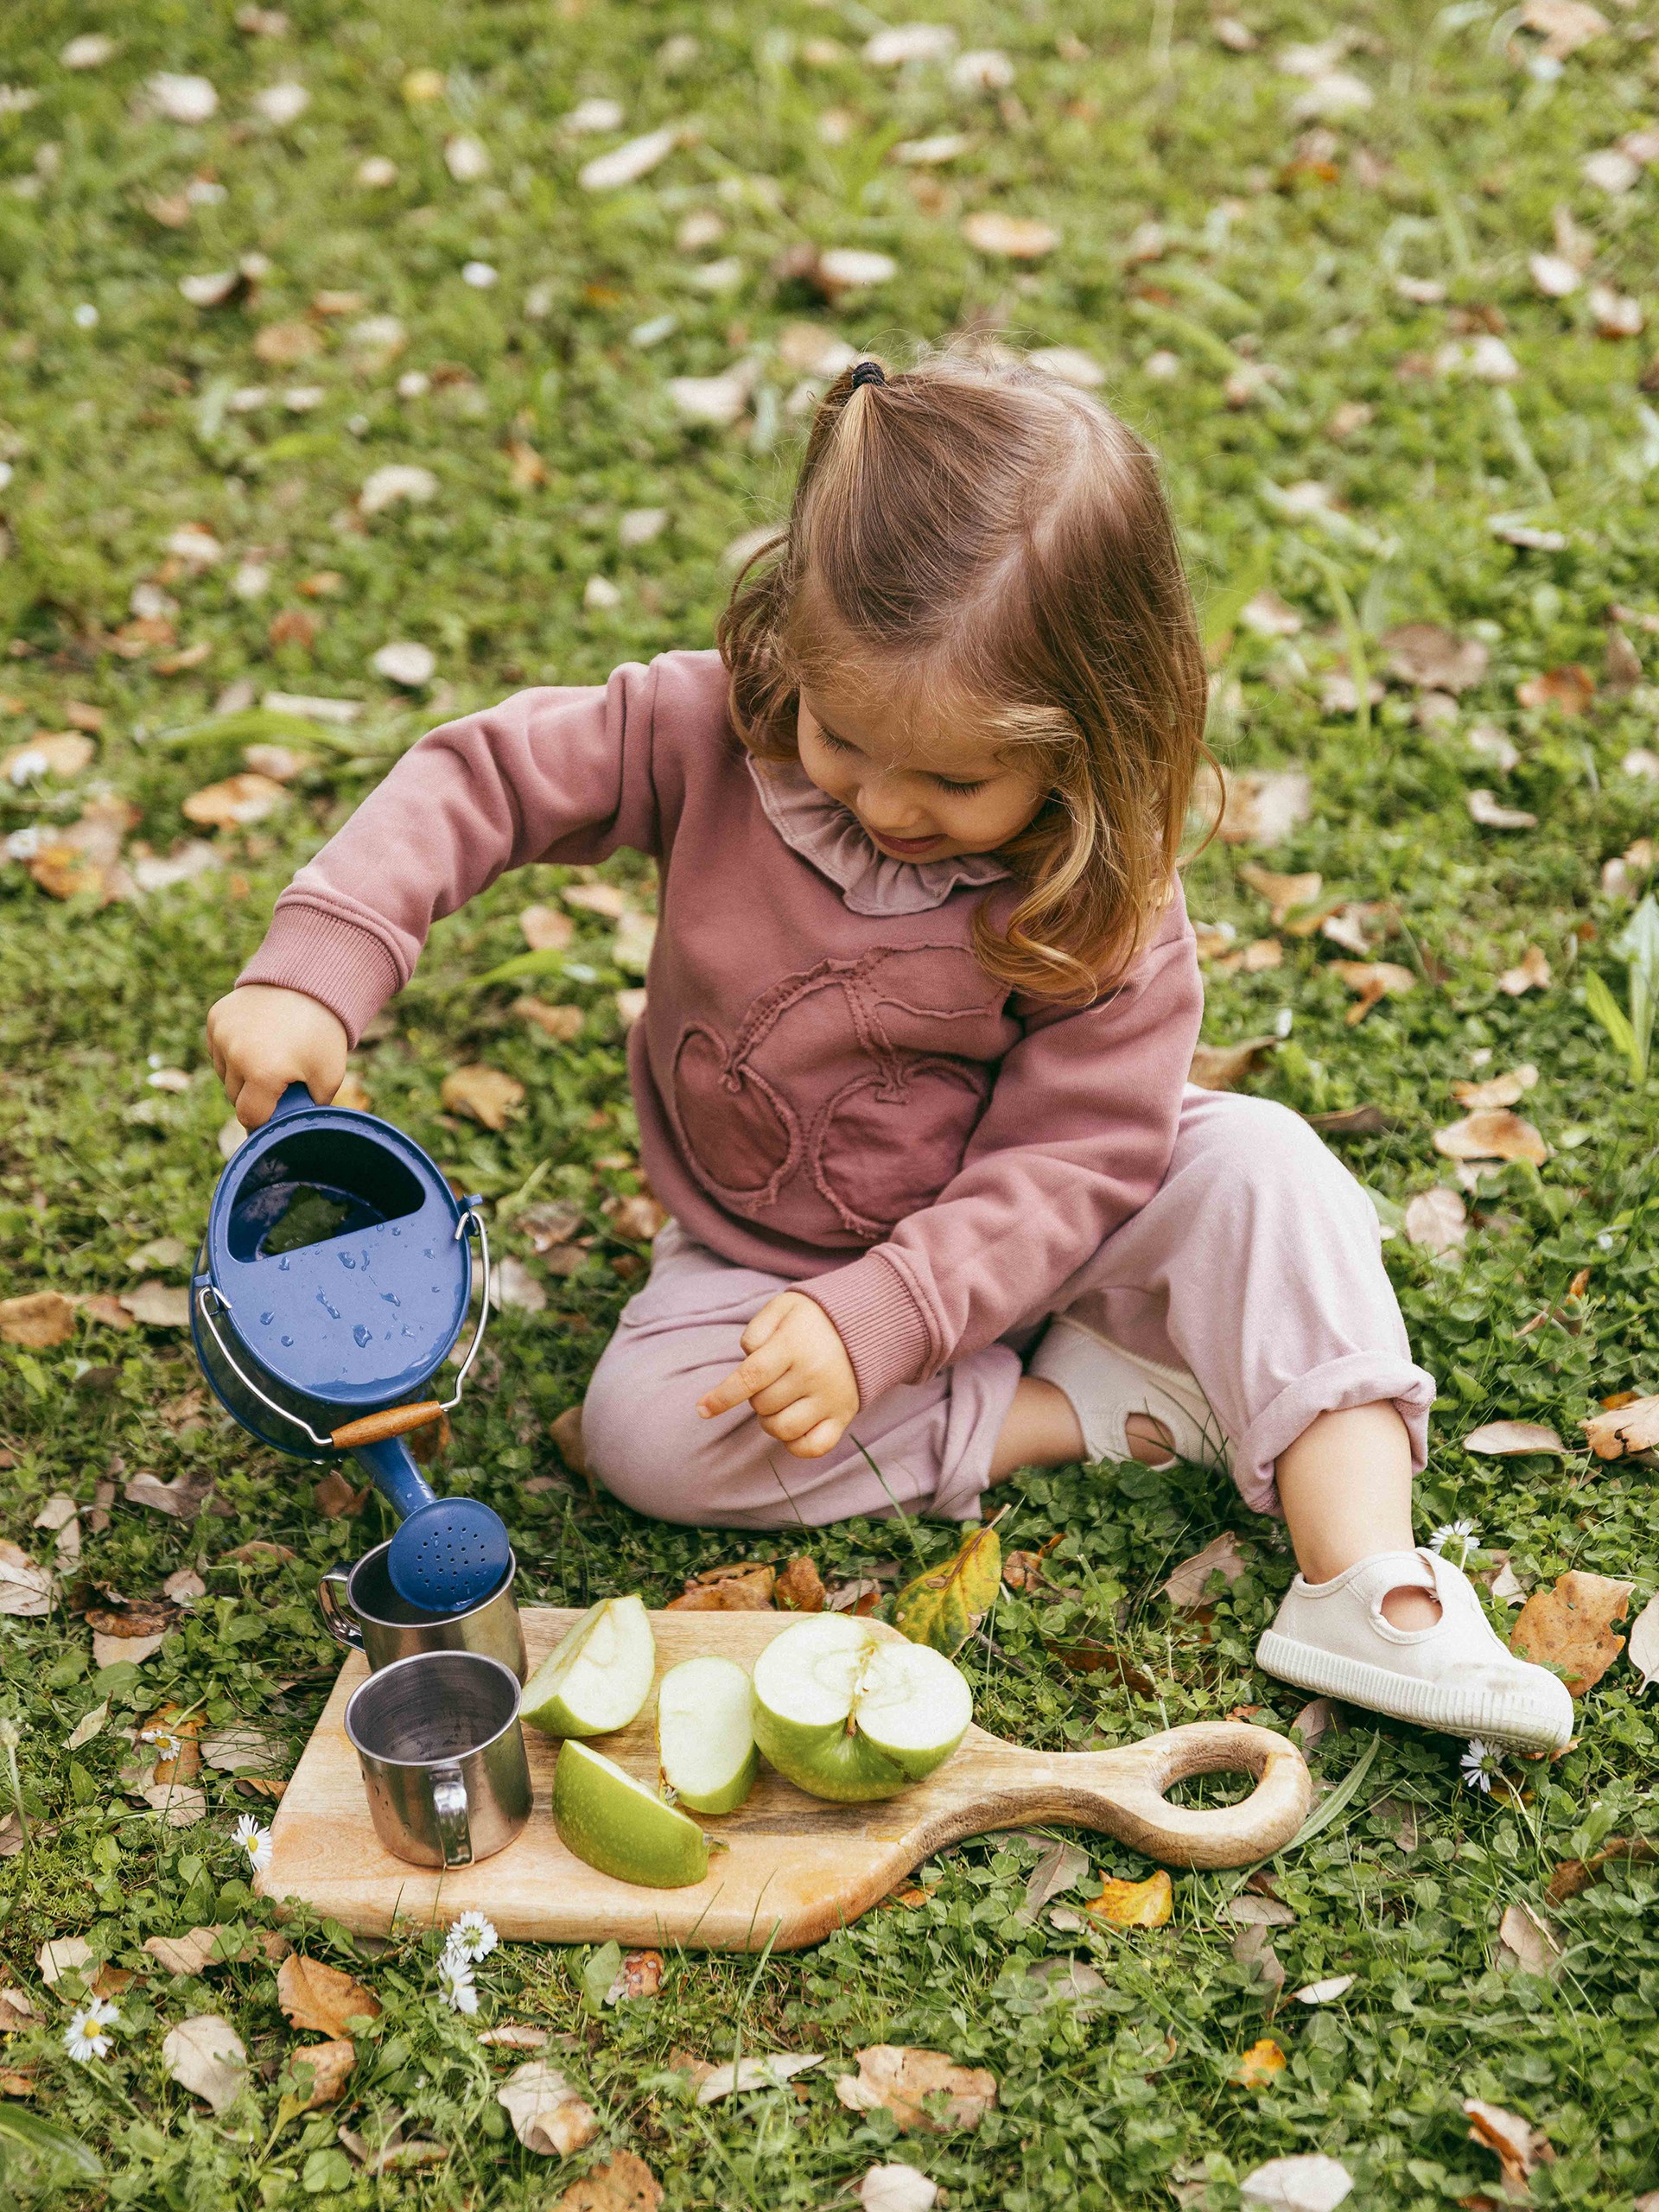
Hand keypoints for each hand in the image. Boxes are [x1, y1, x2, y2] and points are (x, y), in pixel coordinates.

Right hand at [206, 985, 348, 1128]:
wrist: (311, 981)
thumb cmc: (323, 1033)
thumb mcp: (329, 1076)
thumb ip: (309, 1107)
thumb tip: (294, 1127)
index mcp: (264, 1073)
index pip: (249, 1117)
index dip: (262, 1121)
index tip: (271, 1119)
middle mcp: (236, 1054)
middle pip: (235, 1096)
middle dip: (254, 1095)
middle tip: (279, 1080)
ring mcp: (222, 1034)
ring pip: (225, 1073)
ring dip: (241, 1073)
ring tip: (269, 1055)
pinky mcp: (215, 1017)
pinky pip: (218, 1049)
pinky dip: (232, 1050)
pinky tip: (256, 1039)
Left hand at [697, 1292, 859, 1458]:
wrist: (868, 1324)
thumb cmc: (814, 1318)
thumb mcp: (783, 1307)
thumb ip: (756, 1330)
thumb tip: (746, 1360)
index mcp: (793, 1346)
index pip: (750, 1378)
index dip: (722, 1397)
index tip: (702, 1409)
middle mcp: (813, 1374)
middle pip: (762, 1405)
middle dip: (754, 1398)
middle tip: (768, 1381)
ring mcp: (830, 1398)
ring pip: (783, 1429)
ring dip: (770, 1422)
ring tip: (778, 1403)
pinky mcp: (844, 1415)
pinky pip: (814, 1447)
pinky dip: (796, 1445)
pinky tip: (792, 1428)